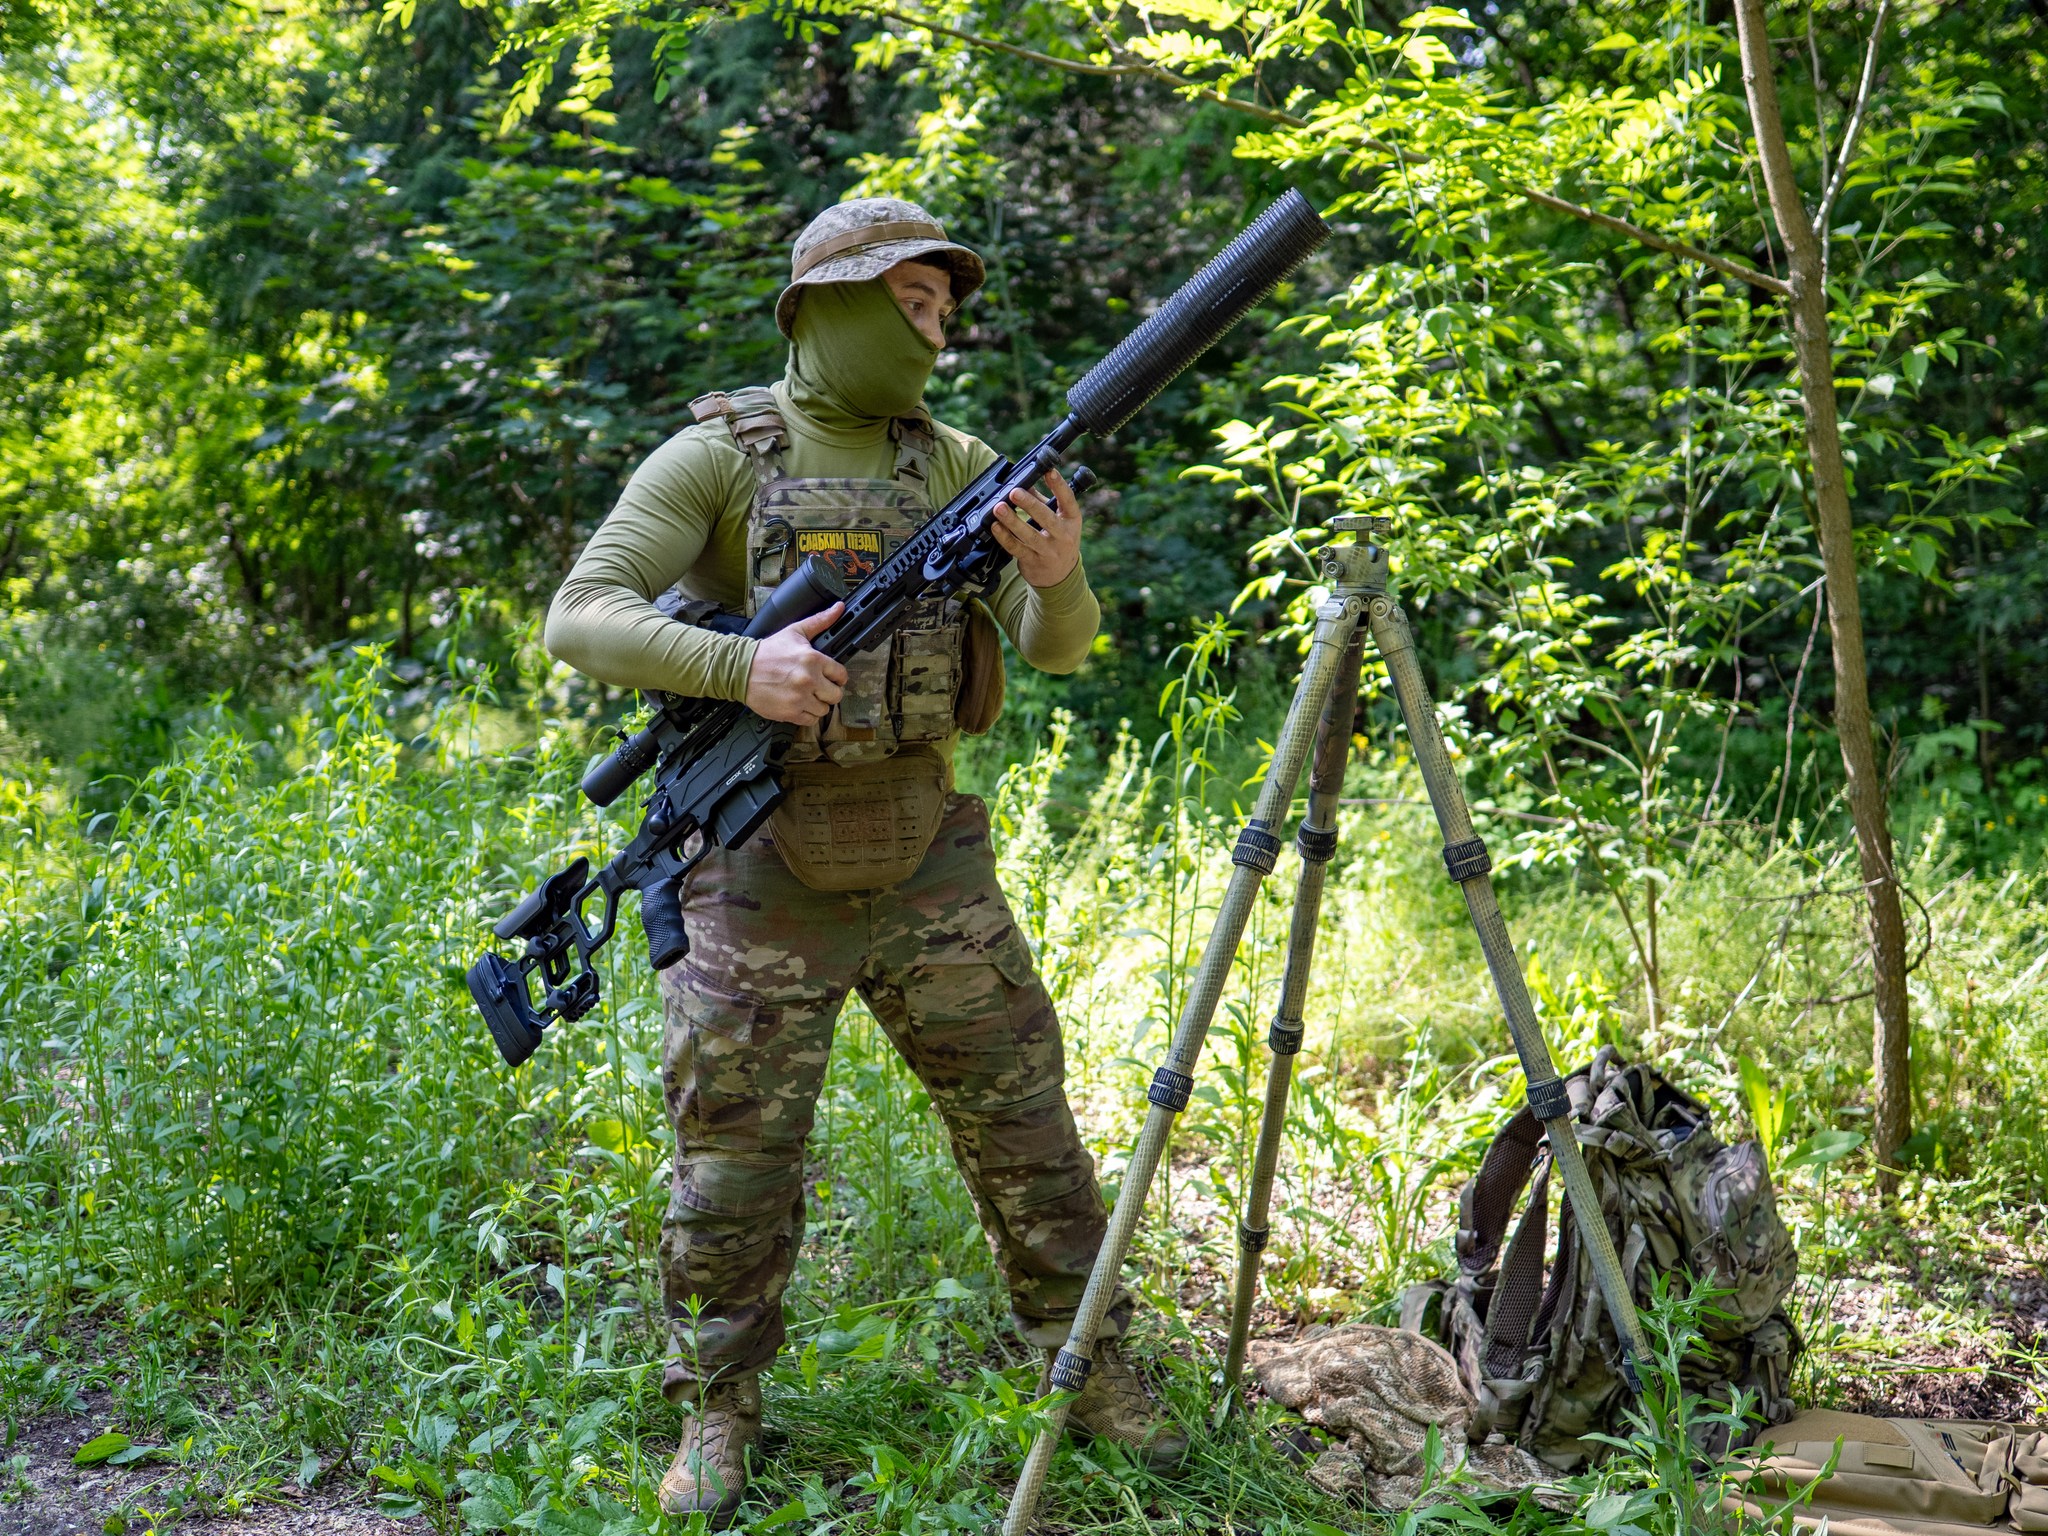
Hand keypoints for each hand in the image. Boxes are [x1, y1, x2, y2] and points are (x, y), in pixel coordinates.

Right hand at [745, 603, 847, 725]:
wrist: (741, 670)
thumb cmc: (768, 652)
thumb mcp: (794, 632)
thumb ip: (820, 621)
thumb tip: (838, 608)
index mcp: (813, 660)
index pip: (841, 675)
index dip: (837, 676)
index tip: (831, 677)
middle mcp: (809, 680)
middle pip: (836, 695)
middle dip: (829, 691)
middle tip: (820, 688)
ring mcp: (800, 698)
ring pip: (825, 710)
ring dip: (818, 704)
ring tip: (807, 696)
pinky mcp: (790, 713)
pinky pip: (810, 720)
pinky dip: (807, 714)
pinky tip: (799, 704)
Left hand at [990, 468, 1082, 588]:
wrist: (1060, 576)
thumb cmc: (1057, 540)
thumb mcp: (1057, 519)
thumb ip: (1041, 501)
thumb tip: (1024, 481)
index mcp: (1071, 520)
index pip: (1068, 500)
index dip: (1059, 485)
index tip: (1049, 471)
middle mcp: (1063, 536)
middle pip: (1046, 518)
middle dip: (1030, 504)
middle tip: (1014, 492)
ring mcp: (1049, 551)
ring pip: (1029, 535)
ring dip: (1012, 521)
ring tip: (999, 508)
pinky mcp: (1033, 562)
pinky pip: (1017, 548)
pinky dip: (1004, 537)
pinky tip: (995, 527)